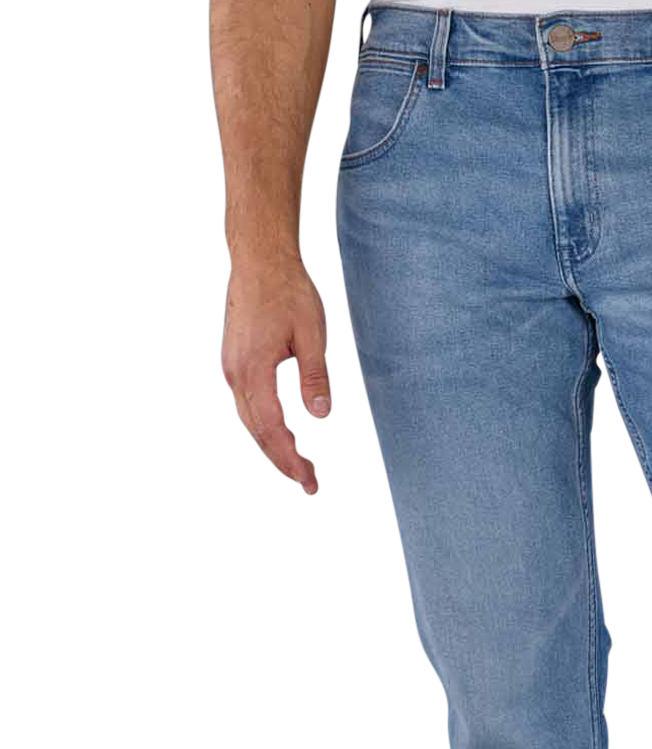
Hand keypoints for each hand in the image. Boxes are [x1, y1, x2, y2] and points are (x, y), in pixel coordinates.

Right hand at [222, 259, 330, 493]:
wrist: (259, 262)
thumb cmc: (288, 292)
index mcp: (254, 369)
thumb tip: (321, 415)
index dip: (291, 457)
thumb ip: (315, 376)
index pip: (273, 427)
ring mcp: (232, 370)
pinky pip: (250, 406)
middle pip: (258, 432)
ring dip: (273, 448)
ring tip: (297, 469)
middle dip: (282, 461)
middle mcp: (236, 374)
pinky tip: (283, 439)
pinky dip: (265, 428)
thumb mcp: (312, 333)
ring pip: (251, 422)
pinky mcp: (236, 365)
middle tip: (308, 485)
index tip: (308, 478)